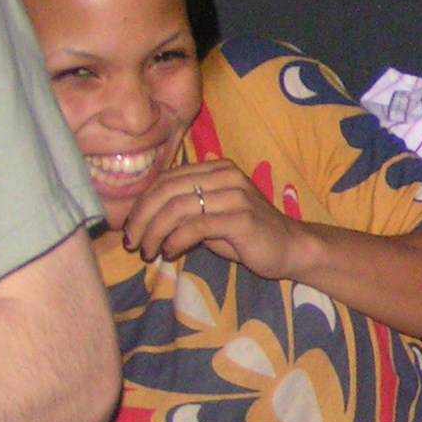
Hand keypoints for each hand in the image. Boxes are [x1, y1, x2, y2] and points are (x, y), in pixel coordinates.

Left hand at [122, 159, 306, 278]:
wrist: (290, 248)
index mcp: (217, 169)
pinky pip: (195, 226)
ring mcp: (235, 195)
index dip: (141, 203)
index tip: (130, 229)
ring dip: (154, 233)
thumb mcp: (211, 216)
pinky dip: (175, 241)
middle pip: (166, 190)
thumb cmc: (247, 235)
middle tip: (132, 243)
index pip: (166, 179)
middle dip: (141, 219)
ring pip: (176, 208)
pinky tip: (170, 253)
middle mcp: (226, 175)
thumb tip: (141, 217)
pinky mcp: (241, 218)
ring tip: (149, 252)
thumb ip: (184, 209)